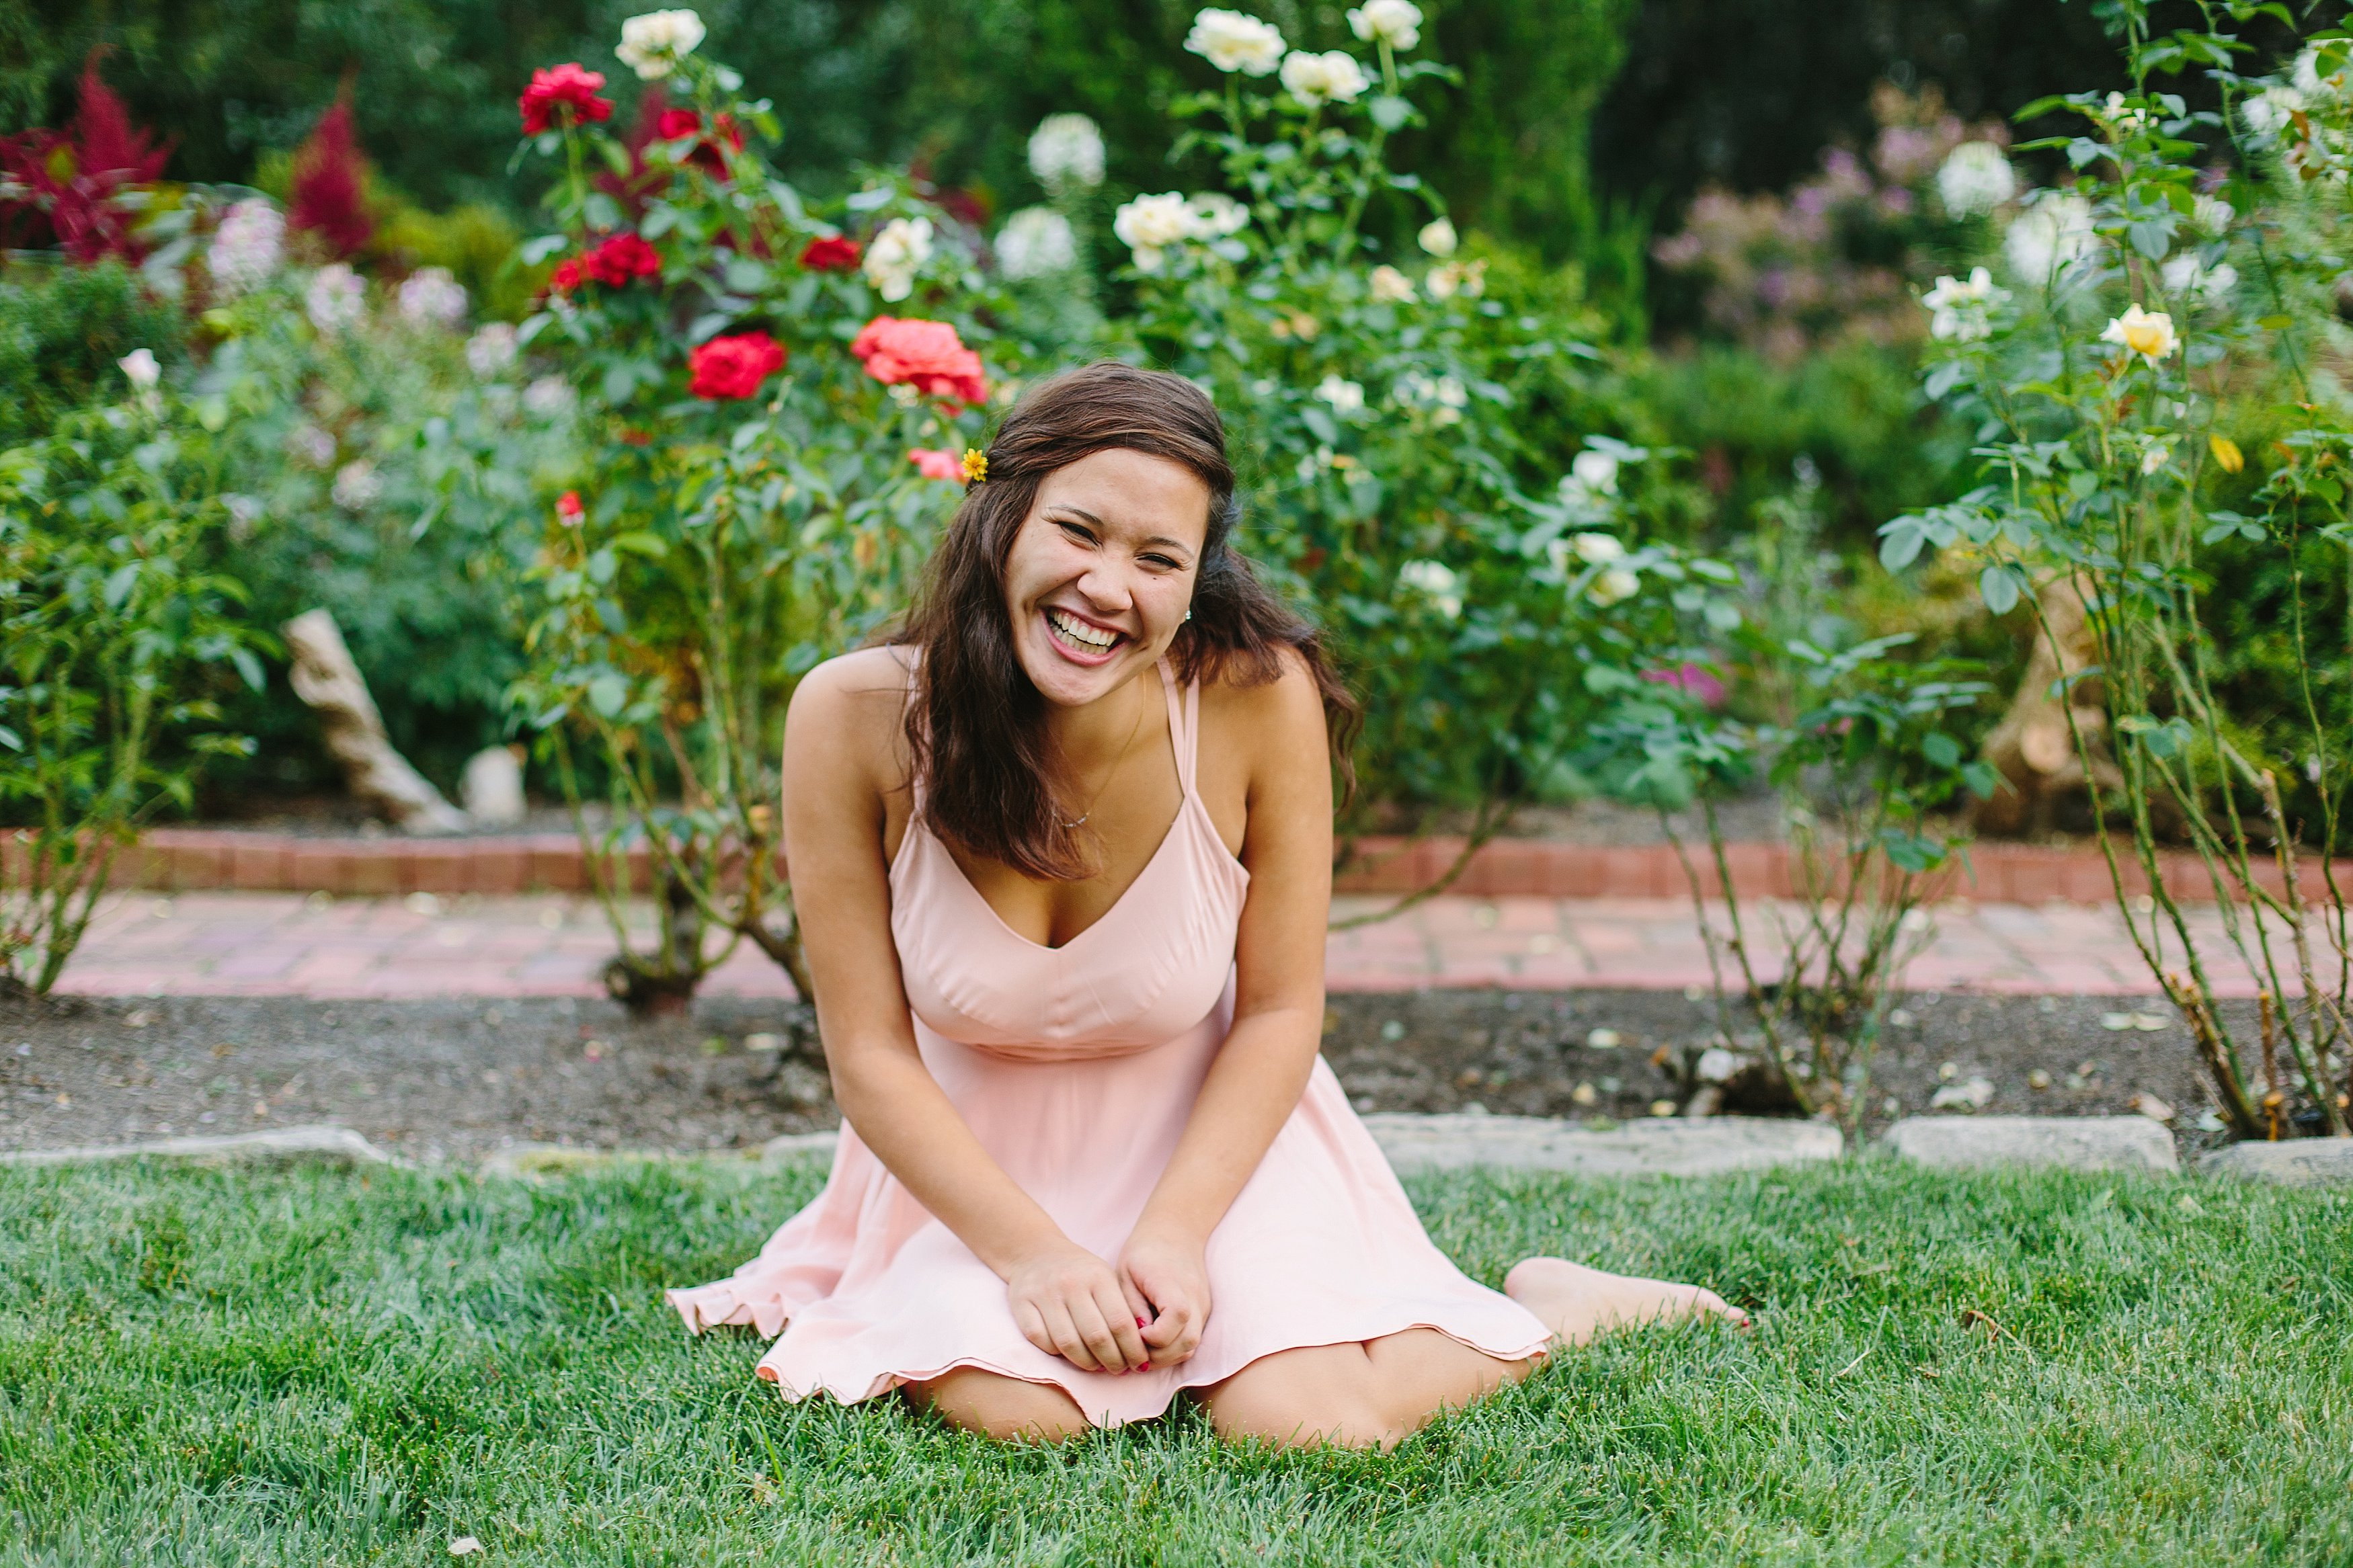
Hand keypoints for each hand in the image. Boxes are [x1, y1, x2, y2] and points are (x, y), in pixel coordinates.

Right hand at [1004, 1240, 1151, 1374]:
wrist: (1035, 1252)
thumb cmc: (1080, 1272)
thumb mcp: (1105, 1278)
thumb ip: (1121, 1307)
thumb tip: (1139, 1349)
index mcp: (1097, 1276)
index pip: (1120, 1322)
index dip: (1133, 1349)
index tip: (1140, 1363)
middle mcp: (1070, 1284)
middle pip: (1096, 1337)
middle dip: (1113, 1361)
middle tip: (1120, 1370)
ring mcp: (1044, 1294)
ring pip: (1068, 1343)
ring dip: (1087, 1363)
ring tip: (1097, 1366)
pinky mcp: (1021, 1304)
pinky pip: (1041, 1340)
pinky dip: (1057, 1353)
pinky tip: (1069, 1354)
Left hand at [1118, 1222, 1210, 1368]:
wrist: (1175, 1232)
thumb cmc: (1143, 1252)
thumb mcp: (1126, 1274)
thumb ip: (1131, 1306)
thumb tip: (1138, 1338)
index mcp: (1172, 1282)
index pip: (1176, 1317)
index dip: (1154, 1336)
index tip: (1135, 1332)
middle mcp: (1194, 1296)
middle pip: (1188, 1341)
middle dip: (1159, 1356)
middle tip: (1135, 1352)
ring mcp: (1203, 1306)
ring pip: (1192, 1346)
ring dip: (1167, 1356)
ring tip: (1143, 1350)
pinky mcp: (1203, 1312)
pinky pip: (1192, 1340)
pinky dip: (1174, 1348)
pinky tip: (1155, 1343)